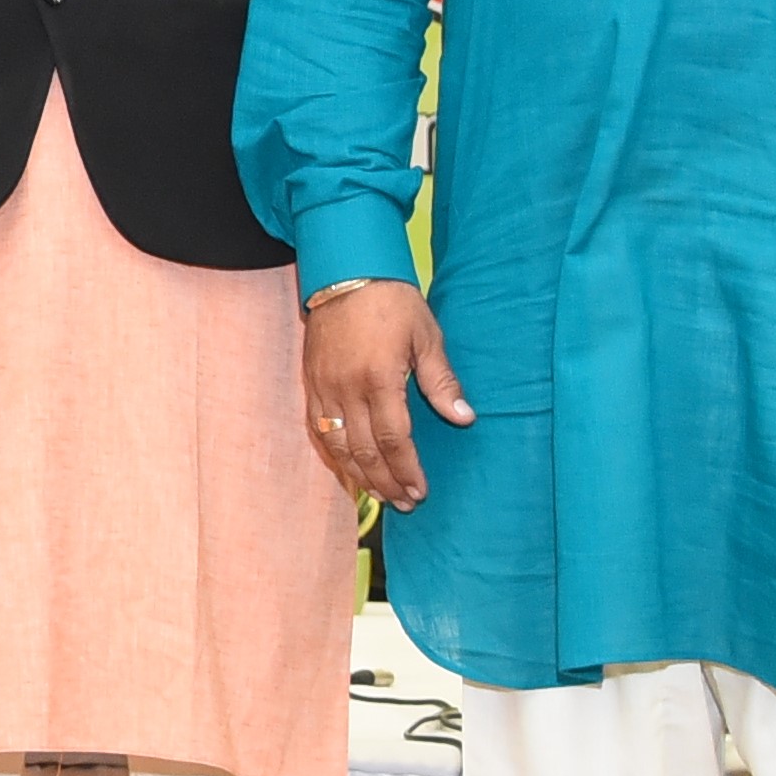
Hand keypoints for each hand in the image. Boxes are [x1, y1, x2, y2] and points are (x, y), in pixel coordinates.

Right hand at [302, 281, 471, 508]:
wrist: (344, 273)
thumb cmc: (392, 301)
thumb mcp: (426, 336)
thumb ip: (441, 381)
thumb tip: (464, 418)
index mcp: (379, 378)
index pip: (393, 439)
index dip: (407, 469)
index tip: (420, 490)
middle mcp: (346, 389)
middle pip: (364, 451)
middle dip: (386, 482)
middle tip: (405, 503)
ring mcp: (324, 388)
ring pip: (338, 446)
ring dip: (360, 475)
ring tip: (380, 495)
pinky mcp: (311, 384)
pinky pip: (319, 429)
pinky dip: (335, 454)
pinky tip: (350, 468)